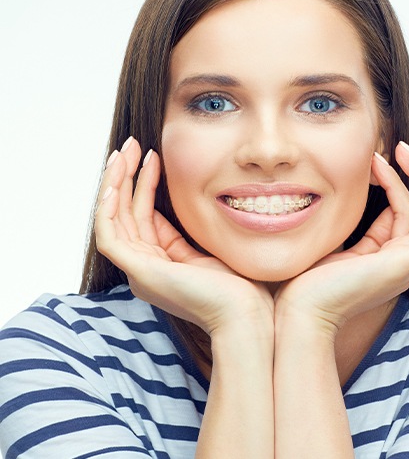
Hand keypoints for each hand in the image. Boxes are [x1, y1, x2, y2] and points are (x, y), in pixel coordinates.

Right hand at [95, 137, 273, 336]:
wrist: (249, 314)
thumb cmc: (241, 287)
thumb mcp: (211, 249)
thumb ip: (192, 233)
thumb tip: (194, 201)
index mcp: (163, 263)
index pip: (144, 217)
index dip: (145, 184)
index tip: (154, 156)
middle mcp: (146, 268)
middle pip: (125, 215)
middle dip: (126, 177)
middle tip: (131, 145)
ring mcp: (140, 272)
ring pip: (113, 221)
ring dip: (115, 184)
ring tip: (124, 152)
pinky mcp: (140, 273)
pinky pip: (109, 236)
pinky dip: (107, 209)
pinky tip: (114, 183)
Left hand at [274, 142, 408, 334]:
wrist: (300, 310)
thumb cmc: (307, 282)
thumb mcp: (333, 243)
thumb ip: (349, 224)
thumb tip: (345, 192)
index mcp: (383, 257)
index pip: (401, 212)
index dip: (394, 182)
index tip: (377, 157)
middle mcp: (400, 261)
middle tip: (407, 146)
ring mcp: (405, 264)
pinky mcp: (405, 265)